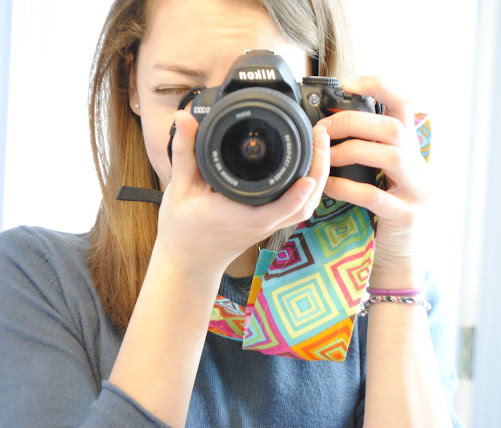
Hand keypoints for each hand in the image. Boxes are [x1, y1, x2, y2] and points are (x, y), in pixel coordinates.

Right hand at [155, 110, 330, 282]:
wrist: (189, 259)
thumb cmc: (183, 228)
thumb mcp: (179, 188)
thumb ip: (185, 151)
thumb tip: (184, 118)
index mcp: (241, 217)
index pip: (276, 210)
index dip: (295, 195)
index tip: (308, 176)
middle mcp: (261, 223)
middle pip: (303, 204)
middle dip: (318, 169)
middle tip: (320, 135)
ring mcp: (269, 225)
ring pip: (306, 207)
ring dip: (319, 176)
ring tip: (320, 143)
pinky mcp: (270, 222)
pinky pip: (298, 207)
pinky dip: (310, 187)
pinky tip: (311, 165)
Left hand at [321, 76, 430, 288]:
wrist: (401, 257)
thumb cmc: (383, 211)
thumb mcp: (380, 175)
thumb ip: (365, 150)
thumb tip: (327, 125)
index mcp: (410, 150)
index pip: (404, 103)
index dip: (379, 85)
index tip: (346, 83)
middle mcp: (420, 166)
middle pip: (393, 128)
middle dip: (352, 122)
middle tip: (322, 129)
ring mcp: (418, 191)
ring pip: (392, 156)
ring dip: (352, 151)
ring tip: (326, 157)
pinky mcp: (408, 217)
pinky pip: (376, 197)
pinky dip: (349, 189)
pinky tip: (330, 187)